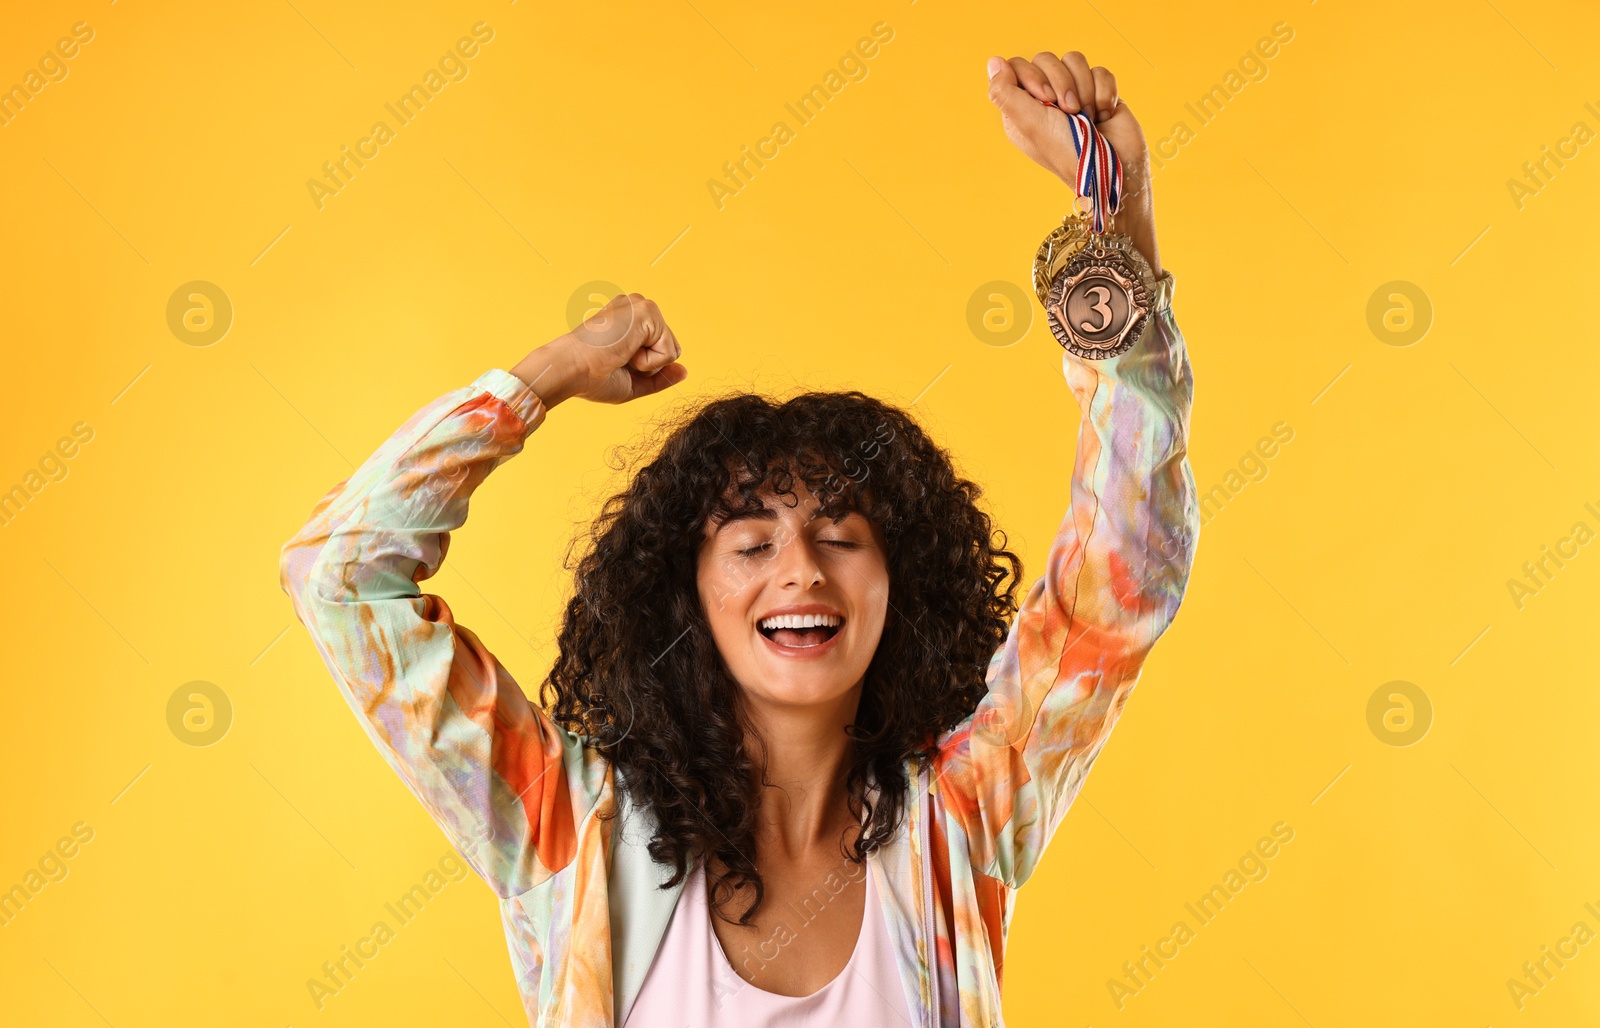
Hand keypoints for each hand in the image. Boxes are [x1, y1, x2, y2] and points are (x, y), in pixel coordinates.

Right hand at [511, 293, 687, 407]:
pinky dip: (649, 362)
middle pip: (669, 348)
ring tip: (620, 354)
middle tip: (617, 359)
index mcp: (629, 319)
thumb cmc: (592, 377)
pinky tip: (624, 351)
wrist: (572, 370)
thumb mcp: (633, 382)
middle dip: (649, 366)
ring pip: (671, 350)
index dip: (643, 368)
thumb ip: (660, 377)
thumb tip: (685, 371)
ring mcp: (641, 305)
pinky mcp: (647, 311)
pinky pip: (669, 351)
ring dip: (648, 364)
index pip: (659, 349)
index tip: (614, 361)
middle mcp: (635, 307)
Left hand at [984, 51, 1160, 276]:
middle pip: (1046, 59)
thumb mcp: (1028, 123)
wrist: (1114, 166)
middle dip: (1062, 84)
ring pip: (1074, 60)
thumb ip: (1004, 92)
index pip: (1017, 66)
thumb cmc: (1067, 150)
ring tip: (1088, 116)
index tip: (1044, 99)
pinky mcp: (1098, 92)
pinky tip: (1103, 114)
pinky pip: (1099, 70)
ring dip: (1084, 89)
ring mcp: (1073, 93)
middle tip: (1069, 113)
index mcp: (1022, 107)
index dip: (1032, 76)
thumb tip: (993, 61)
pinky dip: (1104, 92)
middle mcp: (1045, 98)